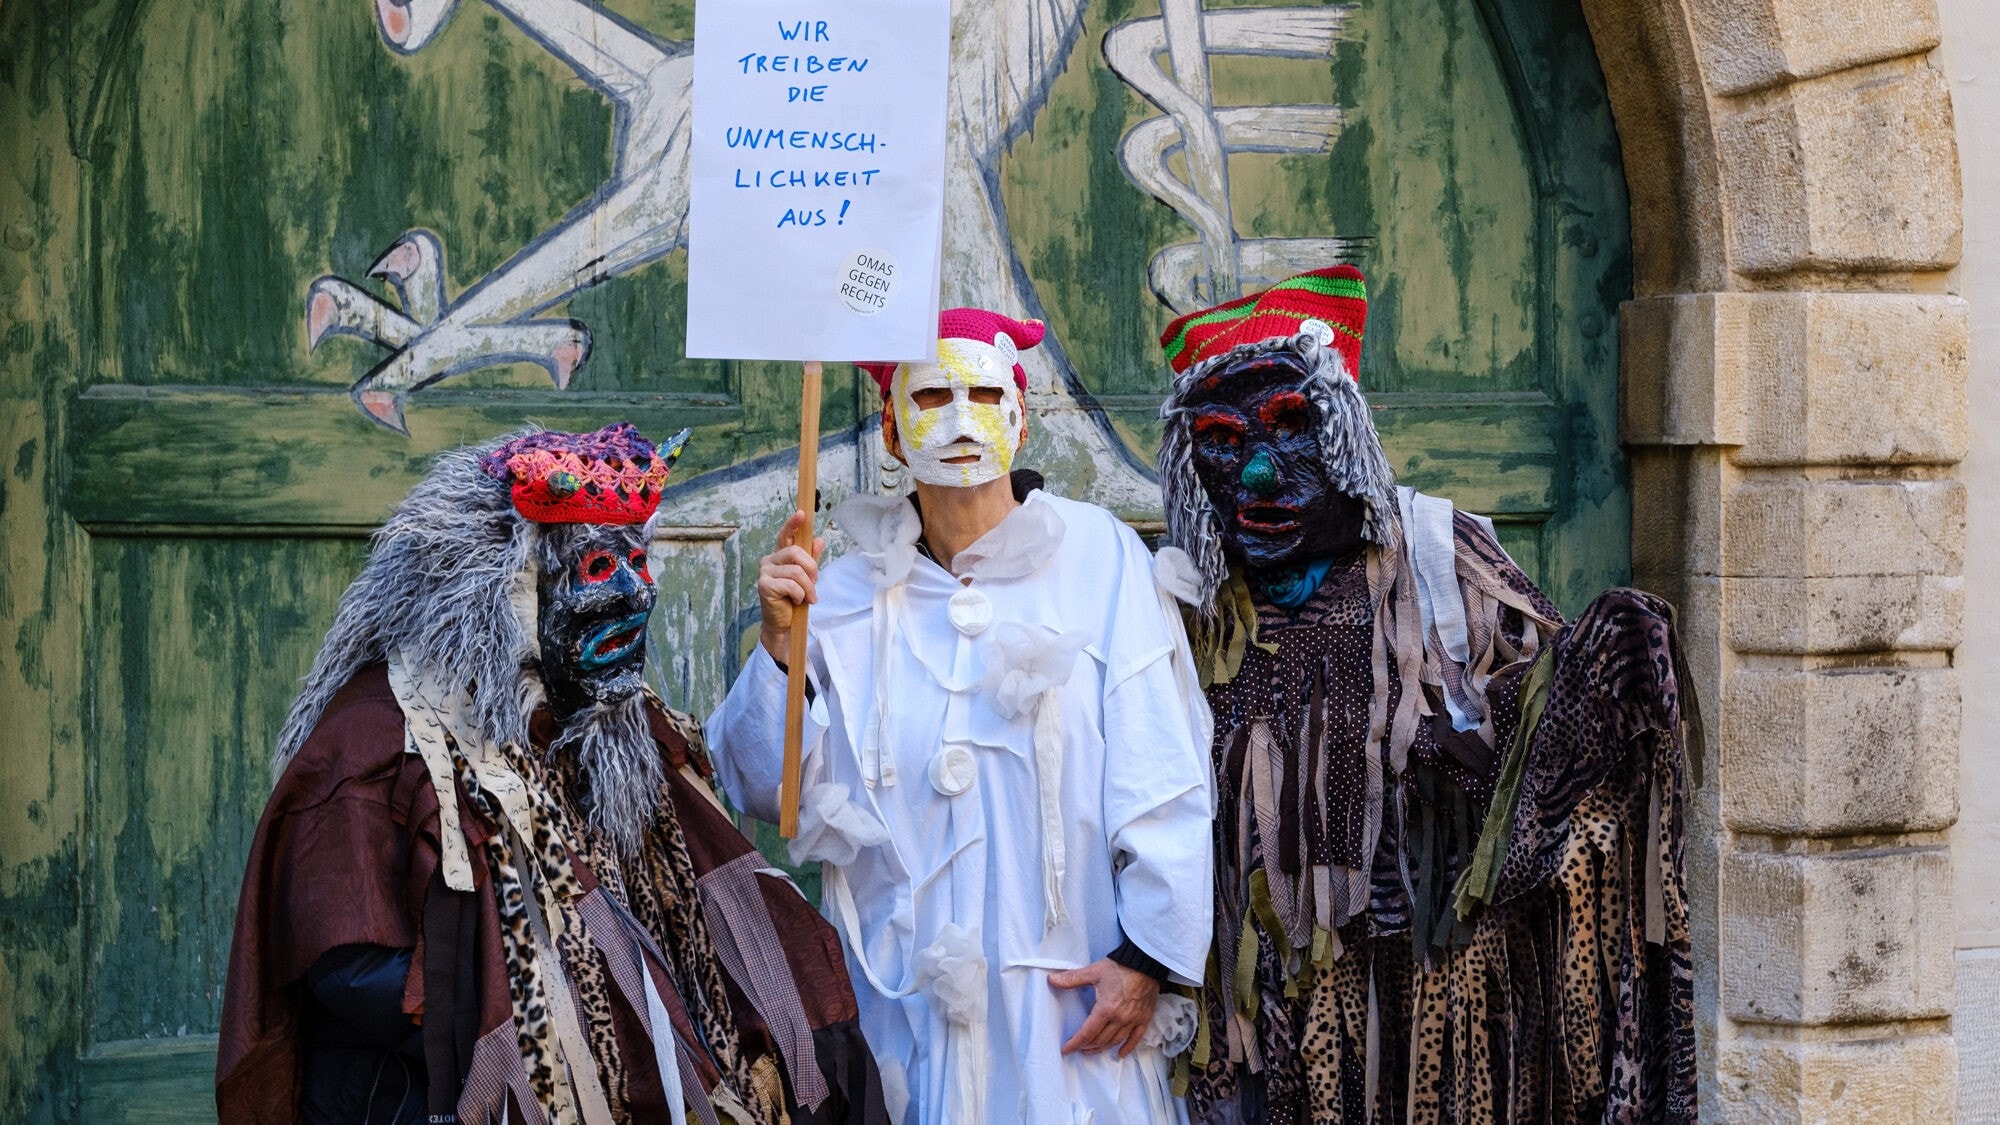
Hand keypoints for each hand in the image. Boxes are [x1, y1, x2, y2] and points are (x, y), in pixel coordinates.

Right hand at [758, 510, 825, 661]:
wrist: (784, 623)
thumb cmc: (793, 598)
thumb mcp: (806, 577)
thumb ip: (811, 559)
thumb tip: (819, 540)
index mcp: (779, 555)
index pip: (785, 536)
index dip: (793, 524)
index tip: (802, 514)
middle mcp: (769, 560)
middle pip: (796, 553)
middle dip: (811, 568)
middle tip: (815, 582)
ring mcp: (765, 572)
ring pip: (796, 571)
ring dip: (808, 587)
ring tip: (810, 597)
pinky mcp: (765, 585)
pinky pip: (791, 585)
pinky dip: (800, 595)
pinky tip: (797, 601)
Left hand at [1048, 957, 1159, 1057]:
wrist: (1145, 962)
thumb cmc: (1120, 967)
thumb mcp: (1093, 971)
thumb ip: (1072, 978)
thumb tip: (1052, 979)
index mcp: (1106, 1008)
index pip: (1087, 1032)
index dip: (1075, 1043)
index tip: (1066, 1049)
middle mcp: (1120, 1018)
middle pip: (1100, 1040)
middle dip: (1086, 1046)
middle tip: (1078, 1048)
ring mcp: (1133, 1020)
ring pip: (1115, 1041)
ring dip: (1102, 1048)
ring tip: (1092, 1050)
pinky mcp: (1144, 1018)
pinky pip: (1136, 1038)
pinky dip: (1127, 1048)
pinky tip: (1120, 1054)